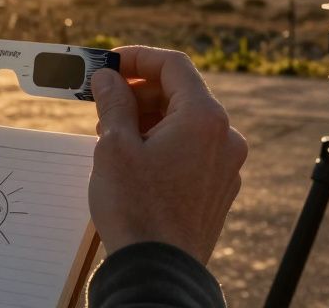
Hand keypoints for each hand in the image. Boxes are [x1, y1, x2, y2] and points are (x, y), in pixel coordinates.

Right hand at [88, 47, 247, 263]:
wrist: (159, 271)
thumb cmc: (137, 210)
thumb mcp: (114, 146)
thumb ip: (113, 103)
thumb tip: (109, 78)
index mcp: (204, 119)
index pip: (174, 66)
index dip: (138, 57)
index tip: (109, 63)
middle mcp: (224, 137)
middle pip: (181, 94)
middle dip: (139, 92)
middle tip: (103, 100)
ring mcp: (225, 165)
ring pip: (185, 123)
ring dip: (149, 118)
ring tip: (112, 133)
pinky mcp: (218, 188)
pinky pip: (191, 149)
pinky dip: (163, 142)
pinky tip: (133, 158)